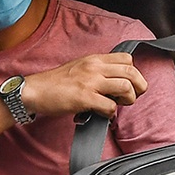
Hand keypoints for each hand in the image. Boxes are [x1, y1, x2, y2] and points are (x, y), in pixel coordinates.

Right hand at [20, 54, 148, 119]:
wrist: (35, 90)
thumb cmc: (56, 83)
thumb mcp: (80, 67)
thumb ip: (98, 71)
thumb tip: (116, 82)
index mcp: (94, 59)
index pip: (127, 59)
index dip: (133, 73)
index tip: (128, 84)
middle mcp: (95, 67)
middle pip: (132, 72)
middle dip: (138, 87)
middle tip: (131, 98)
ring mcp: (90, 82)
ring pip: (126, 87)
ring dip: (127, 100)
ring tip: (116, 105)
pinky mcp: (84, 98)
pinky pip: (110, 106)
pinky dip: (110, 113)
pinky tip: (102, 114)